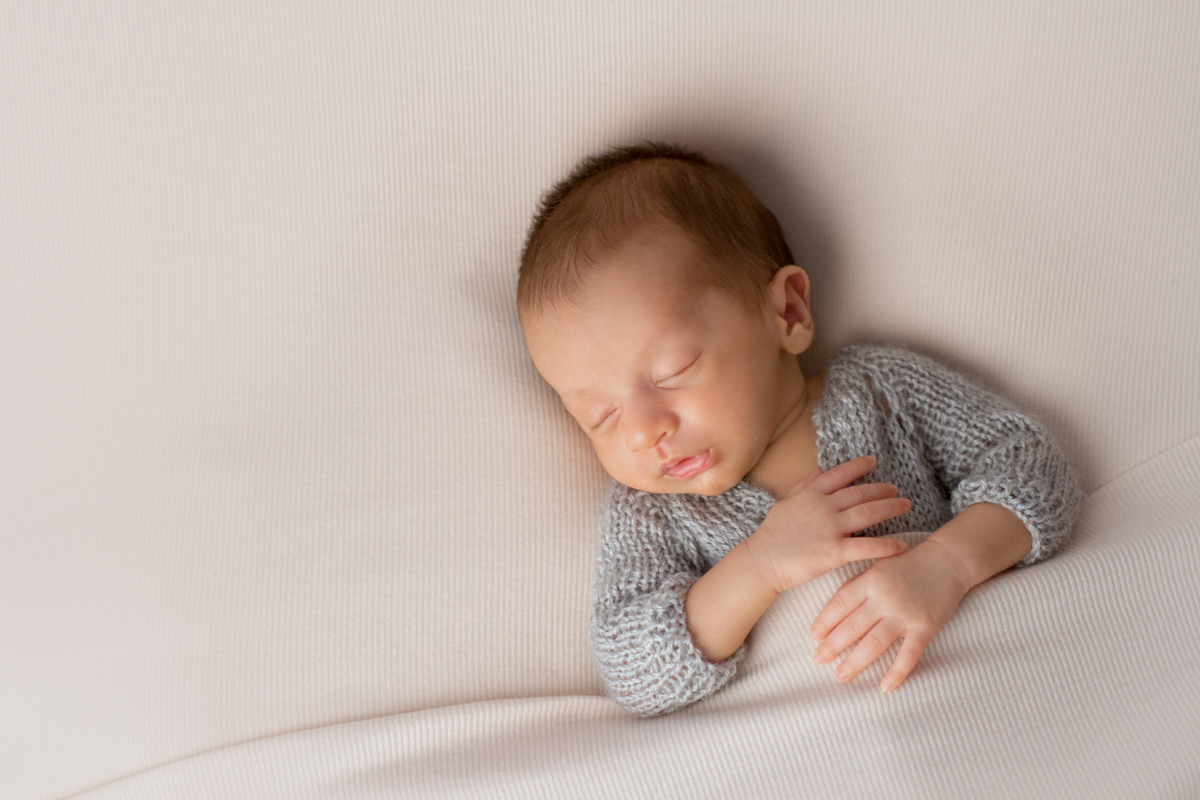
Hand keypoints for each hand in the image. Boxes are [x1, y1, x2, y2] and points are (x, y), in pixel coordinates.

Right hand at [744, 455, 910, 593]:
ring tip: (905, 506)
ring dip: (890, 508)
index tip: (872, 461)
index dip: (858, 466)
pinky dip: (886, 546)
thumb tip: (819, 469)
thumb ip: (805, 486)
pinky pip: (867, 546)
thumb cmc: (773, 533)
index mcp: (811, 494)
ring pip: (869, 513)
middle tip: (896, 490)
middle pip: (860, 493)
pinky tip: (900, 546)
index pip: (839, 474)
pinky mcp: (835, 552)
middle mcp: (824, 506)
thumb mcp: (786, 502)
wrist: (764, 560)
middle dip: (882, 490)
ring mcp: (830, 528)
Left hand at [809, 537, 970, 691]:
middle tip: (818, 660)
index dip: (824, 622)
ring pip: (875, 643)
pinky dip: (897, 672)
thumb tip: (833, 610)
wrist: (948, 560)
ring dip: (855, 662)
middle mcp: (884, 598)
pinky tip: (884, 687)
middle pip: (853, 626)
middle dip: (832, 646)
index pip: (840, 604)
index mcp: (869, 582)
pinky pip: (909, 653)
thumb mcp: (877, 567)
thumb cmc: (908, 564)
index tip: (812, 638)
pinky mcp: (925, 627)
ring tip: (840, 676)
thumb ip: (856, 586)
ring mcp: (905, 614)